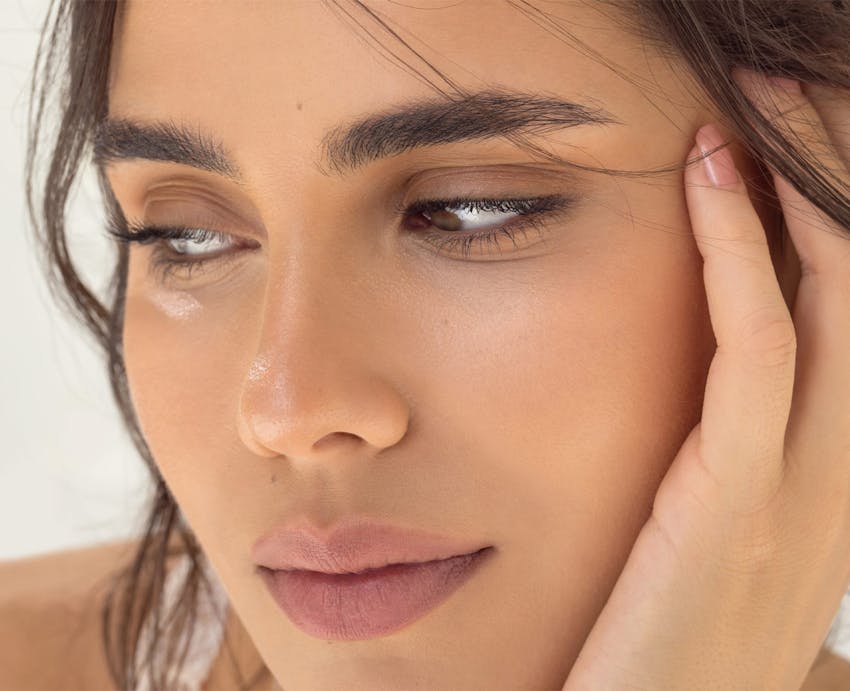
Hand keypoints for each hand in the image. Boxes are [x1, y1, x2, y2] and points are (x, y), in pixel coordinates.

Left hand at [561, 67, 849, 690]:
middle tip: (786, 87)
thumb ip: (727, 459)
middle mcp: (848, 479)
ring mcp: (806, 497)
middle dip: (837, 174)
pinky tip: (709, 176)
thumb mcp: (713, 540)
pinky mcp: (736, 509)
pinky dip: (742, 253)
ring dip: (804, 184)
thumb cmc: (659, 641)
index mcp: (840, 482)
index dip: (840, 216)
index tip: (792, 138)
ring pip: (837, 302)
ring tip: (753, 103)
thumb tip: (714, 364)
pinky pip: (758, 352)